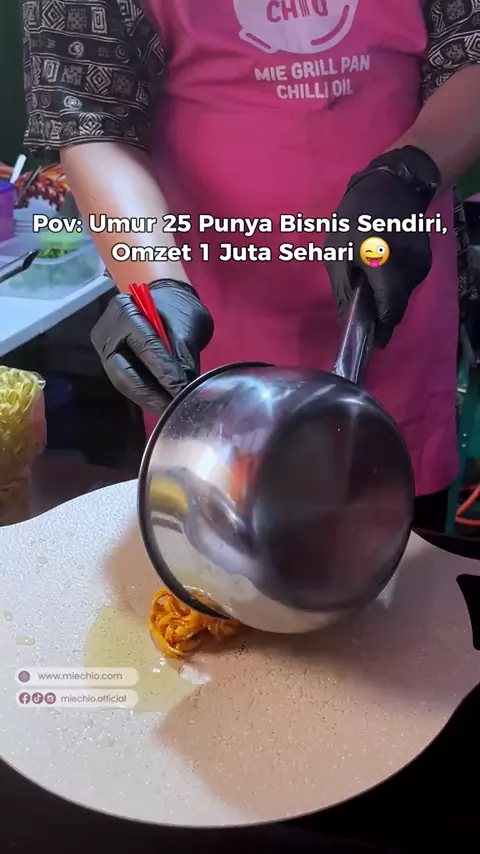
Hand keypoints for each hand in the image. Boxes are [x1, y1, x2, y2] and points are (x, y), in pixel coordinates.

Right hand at [90, 279, 213, 412]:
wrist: (165, 298)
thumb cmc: (178, 307)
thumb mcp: (186, 326)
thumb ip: (184, 357)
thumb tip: (188, 390)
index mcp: (125, 311)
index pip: (146, 347)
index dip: (165, 374)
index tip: (181, 393)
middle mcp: (108, 331)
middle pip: (126, 373)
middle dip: (151, 396)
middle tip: (173, 411)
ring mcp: (106, 348)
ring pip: (125, 382)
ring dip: (149, 400)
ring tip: (169, 412)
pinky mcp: (112, 362)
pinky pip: (127, 383)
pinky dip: (146, 395)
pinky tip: (161, 404)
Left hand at [325, 146, 441, 346]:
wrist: (393, 185)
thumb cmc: (356, 217)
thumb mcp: (337, 253)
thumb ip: (343, 291)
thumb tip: (346, 323)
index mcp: (384, 267)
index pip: (389, 312)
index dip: (380, 331)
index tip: (370, 342)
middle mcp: (408, 270)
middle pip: (397, 308)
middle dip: (381, 316)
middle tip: (362, 315)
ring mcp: (421, 265)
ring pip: (403, 296)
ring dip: (387, 298)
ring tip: (369, 285)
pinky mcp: (425, 260)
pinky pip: (408, 283)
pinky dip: (394, 285)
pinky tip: (380, 272)